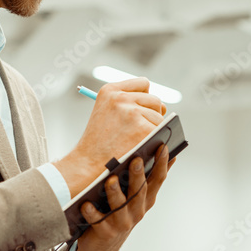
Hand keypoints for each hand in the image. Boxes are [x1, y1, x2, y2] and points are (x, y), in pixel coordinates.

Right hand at [55, 78, 166, 196]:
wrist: (88, 167)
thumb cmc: (98, 144)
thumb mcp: (105, 113)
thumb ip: (128, 103)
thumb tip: (163, 107)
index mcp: (110, 90)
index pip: (143, 83)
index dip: (145, 98)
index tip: (140, 111)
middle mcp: (121, 97)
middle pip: (155, 100)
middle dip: (151, 116)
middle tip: (137, 132)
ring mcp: (133, 113)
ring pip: (160, 117)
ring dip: (153, 130)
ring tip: (135, 142)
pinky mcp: (144, 129)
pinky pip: (162, 131)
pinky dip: (156, 141)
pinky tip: (142, 148)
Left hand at [74, 144, 175, 250]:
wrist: (102, 248)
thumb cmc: (118, 215)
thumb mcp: (134, 199)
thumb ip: (146, 179)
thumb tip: (164, 156)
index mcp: (145, 200)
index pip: (157, 180)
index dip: (162, 164)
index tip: (163, 147)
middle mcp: (136, 211)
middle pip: (139, 192)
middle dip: (138, 176)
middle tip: (136, 160)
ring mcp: (122, 222)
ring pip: (120, 206)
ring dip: (115, 193)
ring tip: (110, 181)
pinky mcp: (106, 232)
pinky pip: (98, 221)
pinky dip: (92, 213)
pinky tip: (86, 204)